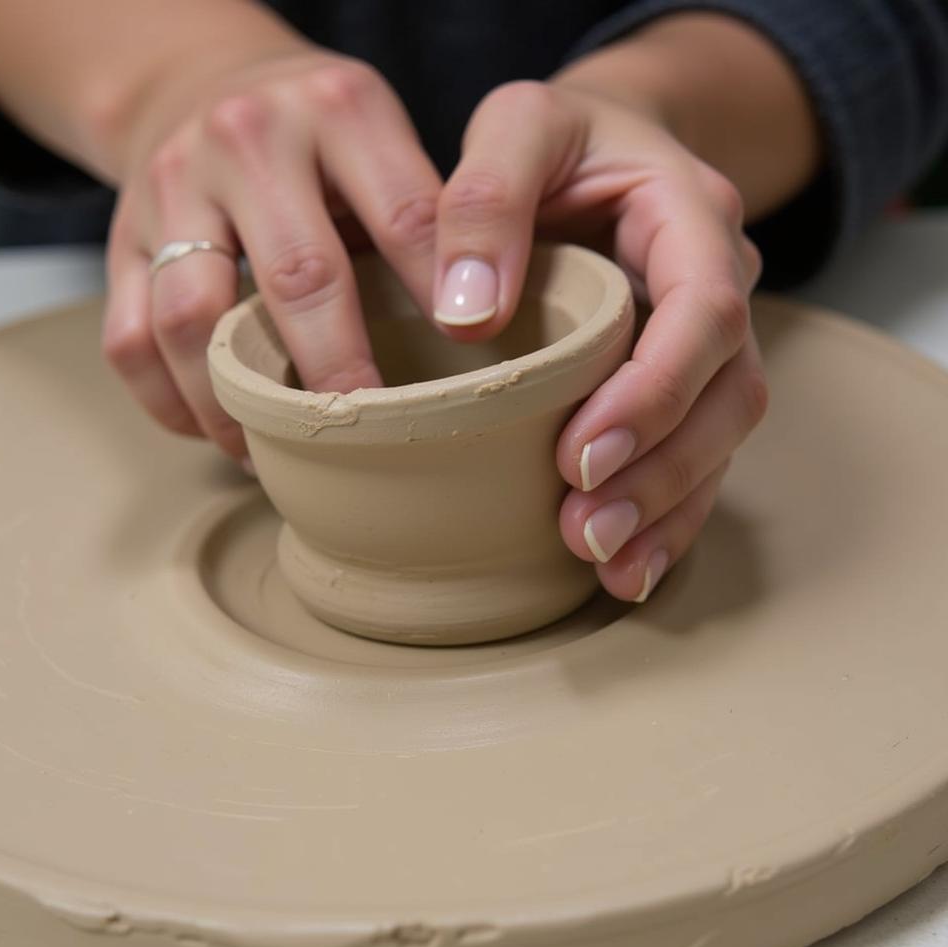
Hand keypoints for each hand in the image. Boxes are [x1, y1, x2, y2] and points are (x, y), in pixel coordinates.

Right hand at [102, 48, 440, 458]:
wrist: (194, 82)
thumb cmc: (313, 135)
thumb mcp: (380, 136)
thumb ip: (424, 211)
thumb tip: (477, 327)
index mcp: (340, 110)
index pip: (406, 218)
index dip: (442, 300)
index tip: (465, 367)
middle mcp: (250, 139)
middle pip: (300, 278)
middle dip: (341, 373)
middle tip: (374, 438)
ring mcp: (172, 189)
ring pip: (196, 322)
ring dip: (239, 405)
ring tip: (278, 452)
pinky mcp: (117, 240)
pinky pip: (132, 343)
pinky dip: (175, 405)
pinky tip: (219, 431)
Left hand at [431, 79, 767, 601]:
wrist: (591, 149)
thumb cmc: (550, 140)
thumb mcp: (514, 128)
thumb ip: (487, 197)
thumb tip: (468, 317)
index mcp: (691, 217)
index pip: (705, 310)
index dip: (655, 391)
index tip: (581, 452)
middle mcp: (716, 285)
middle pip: (726, 394)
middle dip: (661, 471)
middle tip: (585, 527)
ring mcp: (705, 344)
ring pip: (719, 441)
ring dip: (665, 510)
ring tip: (601, 561)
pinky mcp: (679, 385)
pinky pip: (696, 459)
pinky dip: (665, 519)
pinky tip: (624, 569)